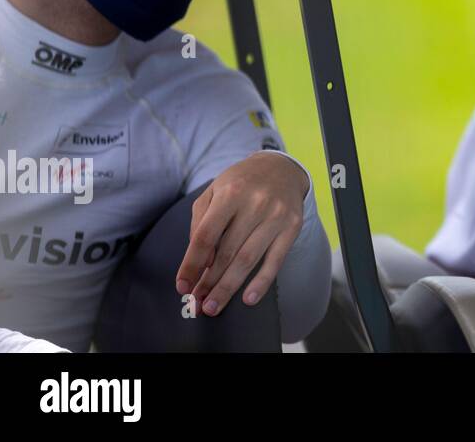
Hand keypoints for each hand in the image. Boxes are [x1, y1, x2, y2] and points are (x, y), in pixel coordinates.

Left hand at [176, 152, 309, 315]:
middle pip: (227, 252)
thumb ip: (201, 223)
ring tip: (214, 306)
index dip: (191, 264)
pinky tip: (248, 299)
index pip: (206, 236)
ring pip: (248, 259)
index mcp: (230, 193)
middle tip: (197, 303)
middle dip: (209, 282)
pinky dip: (262, 282)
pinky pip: (276, 260)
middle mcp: (255, 204)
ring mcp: (276, 216)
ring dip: (229, 287)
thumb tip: (199, 263)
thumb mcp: (213, 192)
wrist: (281, 168)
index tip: (183, 286)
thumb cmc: (240, 183)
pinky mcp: (292, 227)